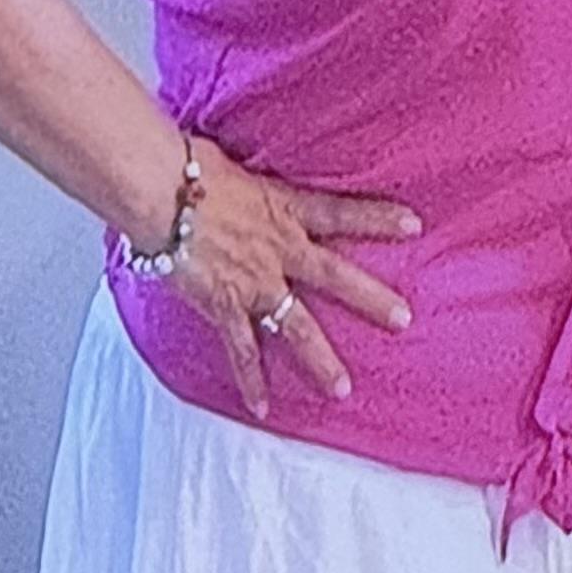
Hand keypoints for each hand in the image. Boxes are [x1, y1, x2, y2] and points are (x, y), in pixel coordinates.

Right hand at [161, 140, 419, 419]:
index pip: (341, 212)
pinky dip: (250, 381)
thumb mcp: (231, 163)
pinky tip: (263, 409)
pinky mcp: (224, 307)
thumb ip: (247, 178)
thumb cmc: (184, 168)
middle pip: (335, 276)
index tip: (414, 224)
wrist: (156, 193)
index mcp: (283, 209)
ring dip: (320, 360)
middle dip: (371, 299)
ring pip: (296, 327)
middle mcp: (278, 250)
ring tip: (342, 389)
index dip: (377, 217)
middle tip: (403, 319)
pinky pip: (242, 351)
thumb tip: (234, 164)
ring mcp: (254, 283)